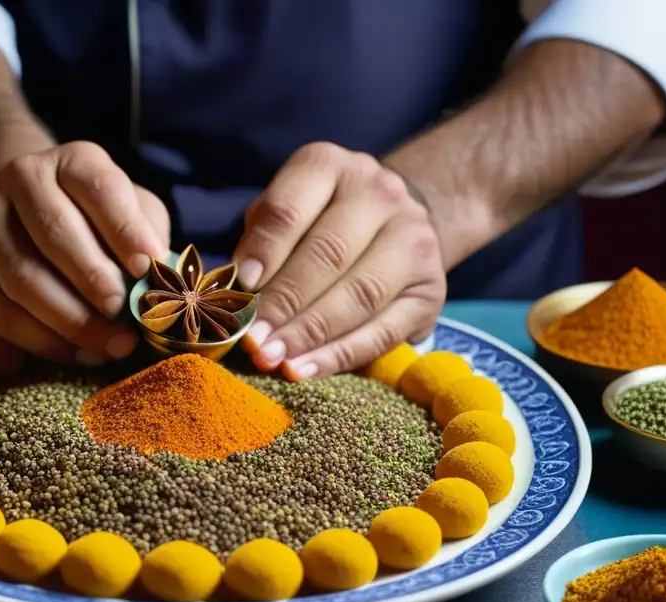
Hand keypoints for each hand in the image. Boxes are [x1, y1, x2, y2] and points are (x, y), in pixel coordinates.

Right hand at [0, 141, 169, 364]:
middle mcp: (19, 179)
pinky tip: (76, 352)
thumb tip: (160, 283)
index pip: (99, 187)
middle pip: (52, 232)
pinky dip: (39, 341)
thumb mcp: (134, 215)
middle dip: (93, 280)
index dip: (124, 229)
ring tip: (110, 345)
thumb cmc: (99, 222)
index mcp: (71, 160)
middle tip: (124, 317)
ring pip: (20, 278)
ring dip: (69, 320)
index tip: (148, 267)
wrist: (30, 212)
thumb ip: (148, 240)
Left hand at [235, 142, 445, 379]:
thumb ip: (259, 243)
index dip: (265, 250)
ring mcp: (414, 240)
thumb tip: (234, 293)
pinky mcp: (430, 290)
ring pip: (358, 294)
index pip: (290, 209)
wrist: (396, 226)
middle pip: (327, 254)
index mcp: (330, 167)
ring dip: (309, 334)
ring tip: (272, 360)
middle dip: (284, 303)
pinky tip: (303, 370)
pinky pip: (382, 330)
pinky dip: (338, 355)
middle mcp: (380, 193)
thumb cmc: (317, 225)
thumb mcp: (283, 217)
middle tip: (252, 340)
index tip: (242, 287)